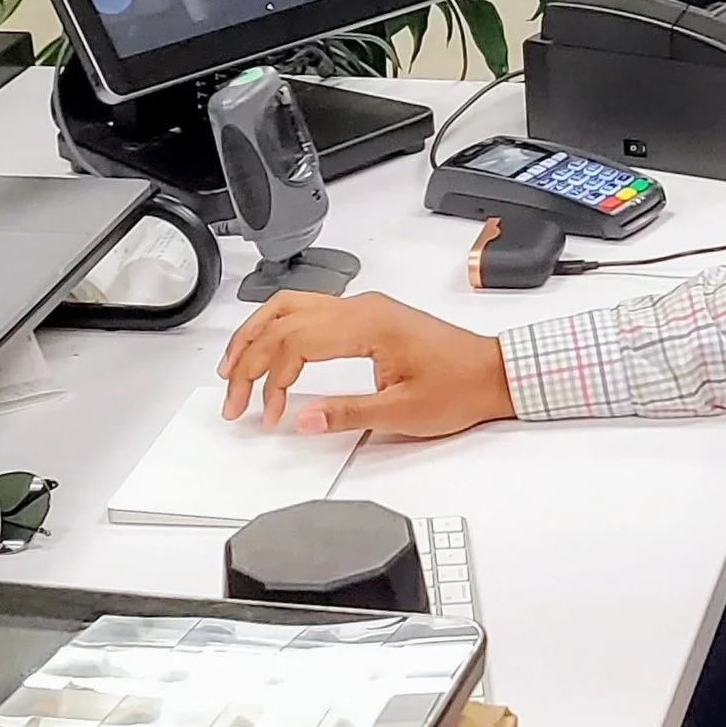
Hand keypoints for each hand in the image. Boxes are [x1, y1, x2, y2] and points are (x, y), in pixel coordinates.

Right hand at [217, 290, 514, 437]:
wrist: (493, 373)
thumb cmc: (460, 386)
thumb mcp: (403, 412)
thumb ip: (348, 414)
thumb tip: (303, 420)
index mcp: (368, 324)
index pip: (295, 342)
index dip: (270, 379)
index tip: (268, 412)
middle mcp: (363, 307)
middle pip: (283, 318)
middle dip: (248, 356)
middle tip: (232, 394)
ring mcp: (365, 308)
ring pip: (292, 306)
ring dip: (258, 334)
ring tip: (234, 367)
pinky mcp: (369, 317)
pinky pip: (311, 312)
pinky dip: (281, 329)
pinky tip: (270, 348)